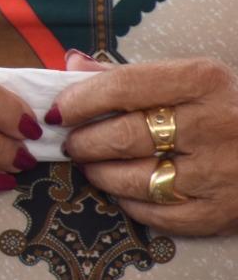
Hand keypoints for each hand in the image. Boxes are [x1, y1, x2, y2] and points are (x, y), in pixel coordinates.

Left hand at [55, 57, 237, 235]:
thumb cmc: (227, 108)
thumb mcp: (189, 79)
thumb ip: (127, 75)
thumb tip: (70, 65)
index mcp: (202, 80)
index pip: (123, 87)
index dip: (79, 100)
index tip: (58, 111)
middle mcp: (214, 123)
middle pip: (124, 136)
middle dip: (84, 142)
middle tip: (72, 144)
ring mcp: (221, 171)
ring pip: (137, 178)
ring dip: (100, 174)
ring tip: (91, 166)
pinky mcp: (223, 210)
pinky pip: (159, 214)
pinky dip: (130, 204)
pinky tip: (123, 191)